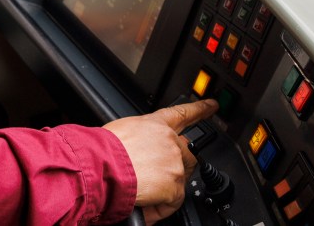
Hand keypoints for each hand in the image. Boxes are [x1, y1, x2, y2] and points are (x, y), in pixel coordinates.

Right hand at [104, 99, 218, 224]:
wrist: (101, 166)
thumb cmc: (102, 149)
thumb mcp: (121, 131)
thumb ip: (140, 138)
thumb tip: (138, 151)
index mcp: (154, 124)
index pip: (182, 113)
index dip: (200, 109)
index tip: (212, 106)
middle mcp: (168, 140)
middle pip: (187, 153)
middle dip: (178, 165)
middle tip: (158, 177)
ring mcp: (174, 162)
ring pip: (178, 179)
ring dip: (163, 188)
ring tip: (141, 191)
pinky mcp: (175, 184)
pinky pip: (173, 201)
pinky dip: (159, 207)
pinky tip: (145, 204)